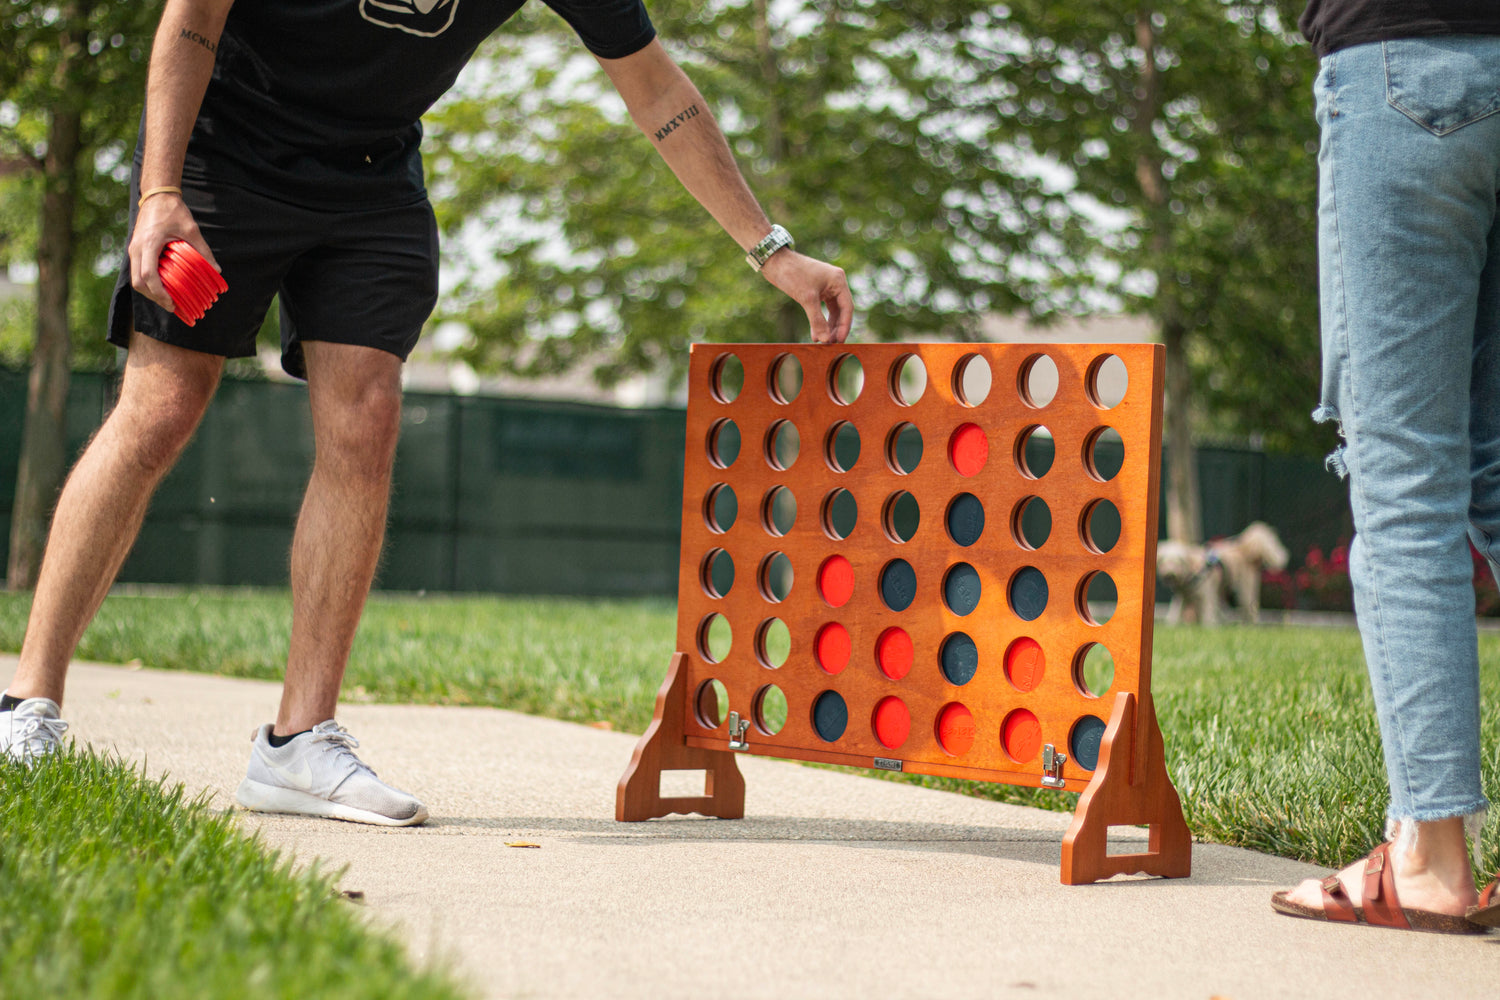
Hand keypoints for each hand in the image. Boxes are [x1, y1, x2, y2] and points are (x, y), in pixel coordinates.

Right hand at [128, 193, 220, 312]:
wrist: (157, 195)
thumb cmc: (174, 211)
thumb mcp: (192, 230)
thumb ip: (203, 250)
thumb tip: (217, 270)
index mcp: (149, 243)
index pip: (148, 275)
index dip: (158, 293)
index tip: (171, 303)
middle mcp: (136, 248)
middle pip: (137, 282)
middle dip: (153, 297)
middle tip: (171, 306)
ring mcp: (133, 248)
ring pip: (135, 278)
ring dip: (149, 291)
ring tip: (167, 299)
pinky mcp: (135, 248)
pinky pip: (137, 270)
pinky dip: (147, 282)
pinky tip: (162, 286)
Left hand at [759, 250, 852, 343]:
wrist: (775, 262)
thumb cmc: (792, 275)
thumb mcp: (806, 299)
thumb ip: (817, 320)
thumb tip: (825, 340)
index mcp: (838, 280)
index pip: (847, 307)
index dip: (844, 326)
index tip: (839, 342)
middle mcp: (835, 283)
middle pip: (841, 310)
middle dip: (836, 328)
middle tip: (830, 344)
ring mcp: (826, 286)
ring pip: (832, 311)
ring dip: (827, 326)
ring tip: (822, 341)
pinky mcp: (817, 290)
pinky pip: (823, 308)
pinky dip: (819, 320)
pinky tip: (815, 333)